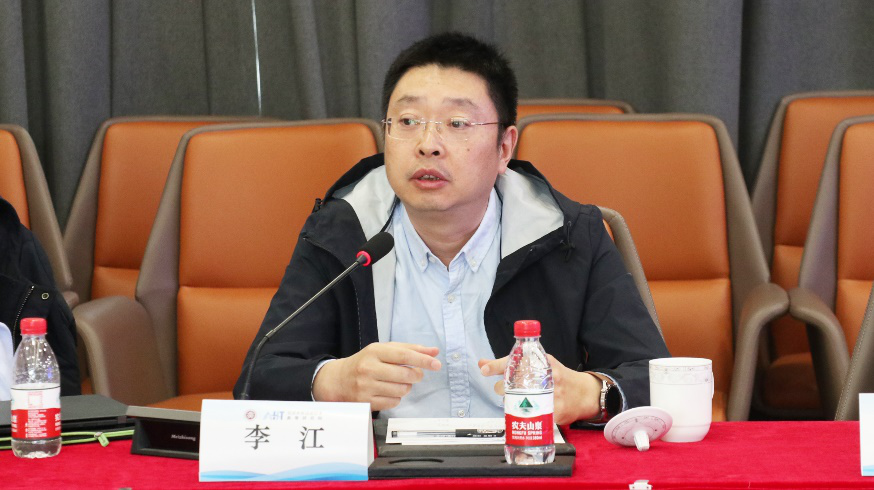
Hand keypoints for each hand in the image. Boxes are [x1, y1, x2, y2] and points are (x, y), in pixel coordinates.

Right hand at [313, 342, 440, 410]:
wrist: (338, 380)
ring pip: (402, 390)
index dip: (423, 360)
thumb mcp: (384, 350)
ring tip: (398, 382)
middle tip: (414, 374)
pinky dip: (397, 397)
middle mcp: (369, 368)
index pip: (404, 355)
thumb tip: (434, 352)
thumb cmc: (365, 362)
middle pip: (405, 375)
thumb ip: (410, 349)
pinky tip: (388, 391)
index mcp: (374, 351)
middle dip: (416, 375)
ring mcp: (366, 386)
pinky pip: (394, 402)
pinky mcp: (366, 402)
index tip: (436, 364)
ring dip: (406, 387)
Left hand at [478, 355, 601, 424]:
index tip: (484, 369)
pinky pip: (532, 416)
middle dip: (503, 389)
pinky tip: (529, 412)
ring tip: (519, 401)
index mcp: (543, 362)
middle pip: (512, 385)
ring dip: (512, 404)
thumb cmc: (559, 377)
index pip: (515, 361)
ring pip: (518, 403)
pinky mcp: (555, 412)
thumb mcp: (539, 364)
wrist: (585, 394)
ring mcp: (552, 396)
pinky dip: (526, 416)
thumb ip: (511, 364)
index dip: (496, 365)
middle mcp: (547, 377)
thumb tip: (482, 363)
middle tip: (508, 391)